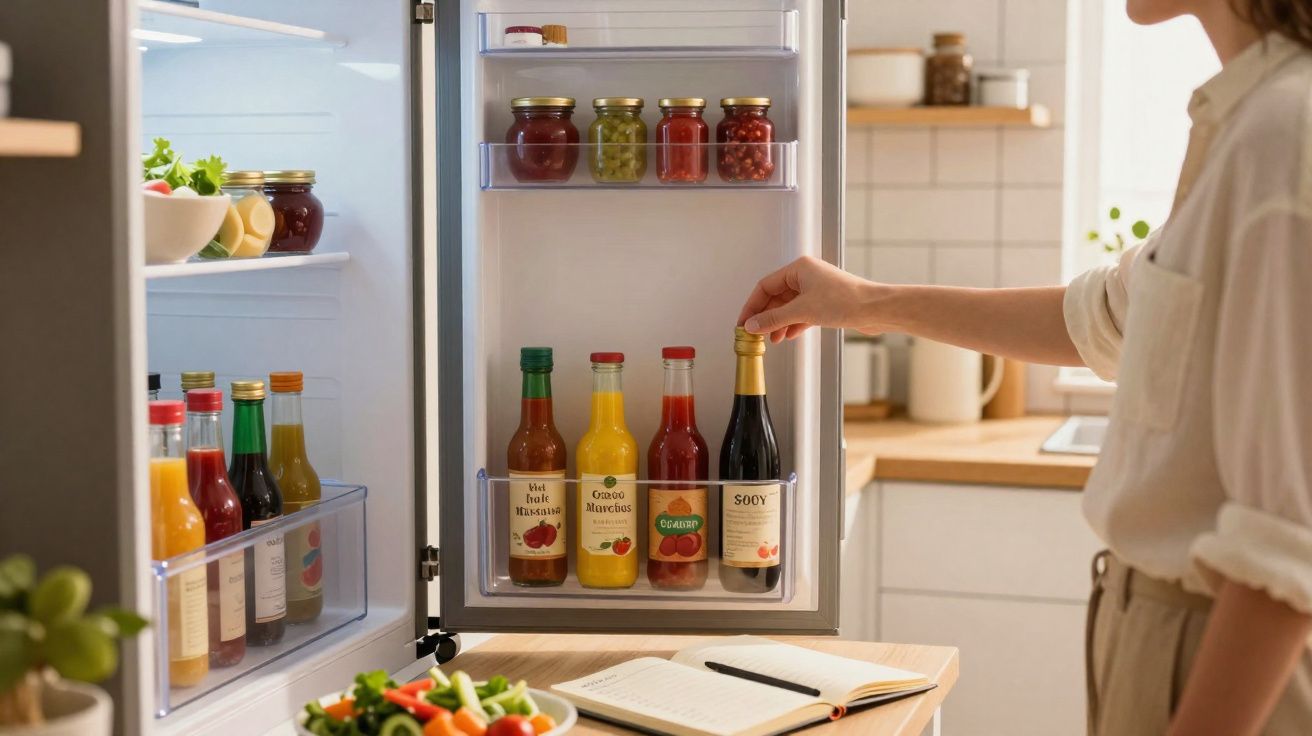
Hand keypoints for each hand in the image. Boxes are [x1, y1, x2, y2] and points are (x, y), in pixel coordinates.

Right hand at [737, 256, 885, 342]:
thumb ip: (773, 319)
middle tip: (755, 333)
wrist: (875, 309)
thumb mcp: (801, 311)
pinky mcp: (825, 303)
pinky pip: (801, 313)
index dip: (752, 305)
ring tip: (772, 339)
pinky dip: (793, 324)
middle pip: (776, 297)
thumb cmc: (845, 301)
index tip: (744, 322)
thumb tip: (753, 325)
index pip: (765, 286)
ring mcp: (816, 290)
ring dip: (779, 323)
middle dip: (766, 316)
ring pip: (789, 307)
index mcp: (798, 269)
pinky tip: (788, 336)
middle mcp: (806, 276)